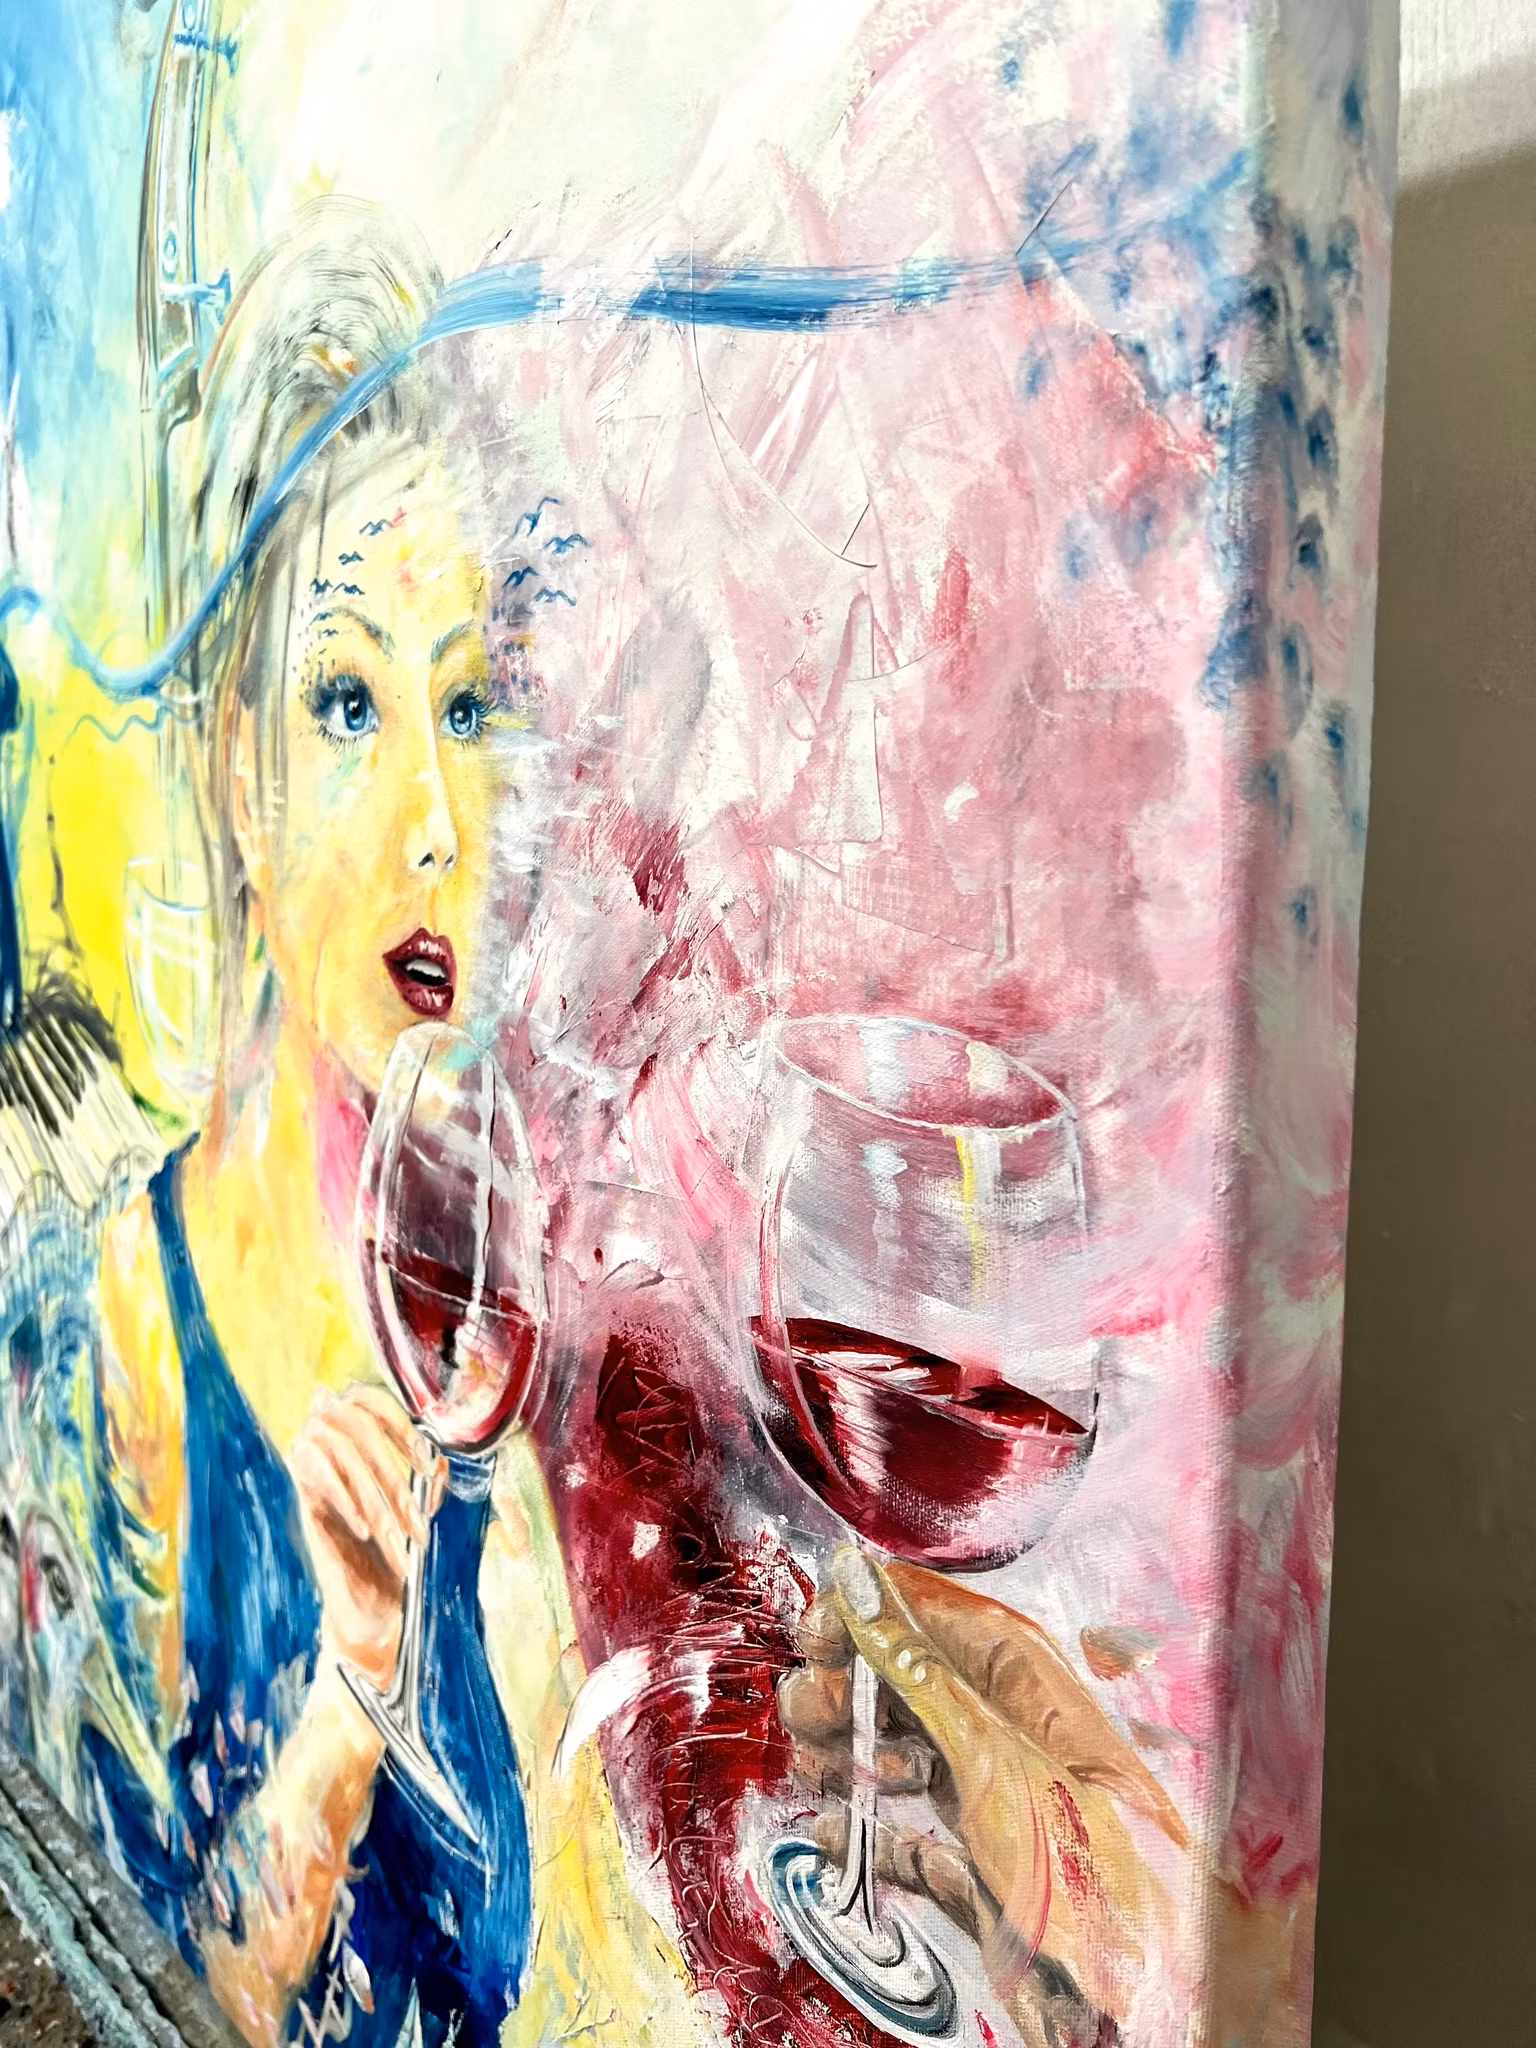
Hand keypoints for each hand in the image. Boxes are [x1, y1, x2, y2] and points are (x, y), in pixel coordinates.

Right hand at [290, 1386, 444, 1691]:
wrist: (370, 1610)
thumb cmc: (398, 1557)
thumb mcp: (421, 1517)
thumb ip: (430, 1486)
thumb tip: (442, 1459)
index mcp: (361, 1438)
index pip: (370, 1400)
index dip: (399, 1424)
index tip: (426, 1464)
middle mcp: (328, 1442)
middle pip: (356, 1425)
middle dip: (394, 1474)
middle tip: (418, 1521)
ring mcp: (309, 1468)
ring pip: (339, 1451)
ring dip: (376, 1496)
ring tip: (398, 1537)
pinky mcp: (298, 1497)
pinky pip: (314, 1475)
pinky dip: (344, 1499)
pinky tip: (365, 1530)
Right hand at [778, 1551, 1187, 2044]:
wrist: (1142, 1984)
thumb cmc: (1091, 1856)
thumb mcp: (991, 1748)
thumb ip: (913, 1664)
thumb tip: (855, 1575)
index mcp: (1012, 1666)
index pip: (912, 1604)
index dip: (853, 1617)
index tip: (817, 1648)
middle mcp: (994, 1717)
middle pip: (886, 1677)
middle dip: (837, 1696)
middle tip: (829, 1730)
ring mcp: (981, 1786)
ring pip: (883, 1749)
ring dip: (844, 1762)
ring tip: (855, 1788)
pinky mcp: (972, 1856)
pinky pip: (898, 1827)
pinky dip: (861, 1830)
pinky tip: (840, 1834)